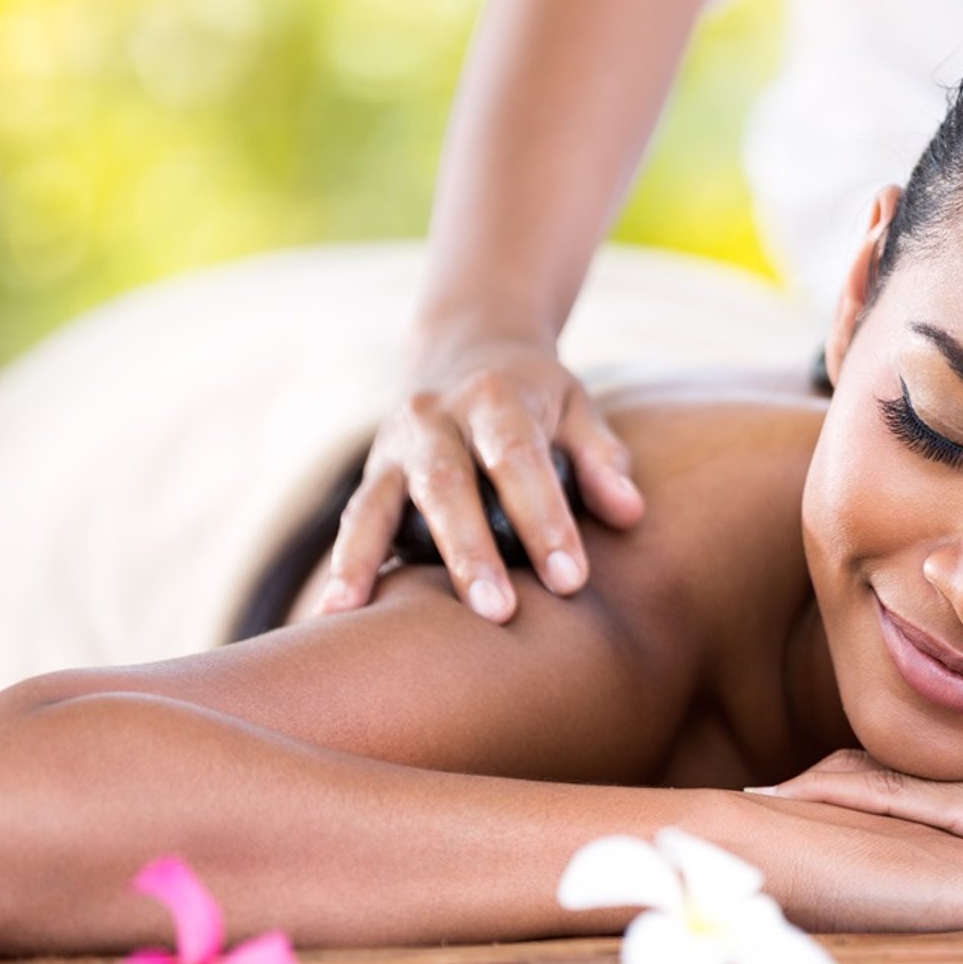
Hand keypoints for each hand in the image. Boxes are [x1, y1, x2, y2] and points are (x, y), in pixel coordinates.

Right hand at [315, 336, 645, 620]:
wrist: (466, 346)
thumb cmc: (536, 397)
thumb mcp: (577, 407)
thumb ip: (602, 459)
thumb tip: (630, 514)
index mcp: (494, 396)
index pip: (519, 460)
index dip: (545, 520)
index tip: (571, 580)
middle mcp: (433, 416)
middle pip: (447, 486)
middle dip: (470, 553)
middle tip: (498, 614)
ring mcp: (393, 446)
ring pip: (379, 504)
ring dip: (368, 561)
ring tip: (355, 617)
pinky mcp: (371, 475)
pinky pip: (355, 523)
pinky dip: (345, 566)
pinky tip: (332, 613)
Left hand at [763, 748, 962, 898]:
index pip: (926, 786)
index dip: (868, 788)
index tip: (814, 793)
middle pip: (887, 777)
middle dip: (826, 787)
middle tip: (766, 796)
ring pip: (883, 784)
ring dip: (823, 791)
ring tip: (764, 801)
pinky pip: (903, 802)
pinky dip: (848, 798)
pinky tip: (803, 800)